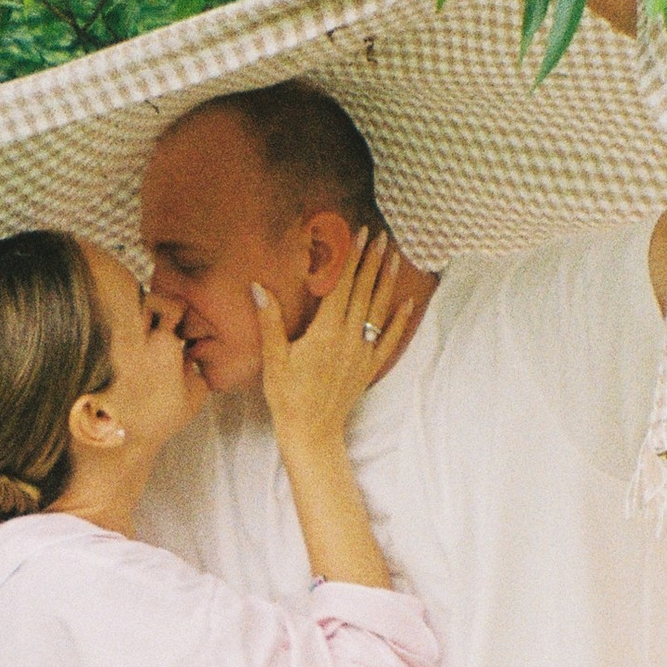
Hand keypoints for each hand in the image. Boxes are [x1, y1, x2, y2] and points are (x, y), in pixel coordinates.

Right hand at [252, 233, 405, 454]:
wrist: (311, 431)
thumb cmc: (287, 396)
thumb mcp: (273, 358)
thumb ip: (270, 320)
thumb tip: (259, 287)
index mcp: (325, 332)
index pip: (341, 286)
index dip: (350, 258)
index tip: (358, 235)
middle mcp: (348, 338)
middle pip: (364, 292)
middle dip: (372, 261)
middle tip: (380, 236)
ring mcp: (362, 353)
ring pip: (379, 310)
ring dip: (387, 282)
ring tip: (394, 257)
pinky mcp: (369, 367)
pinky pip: (389, 339)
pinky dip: (400, 320)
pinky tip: (408, 302)